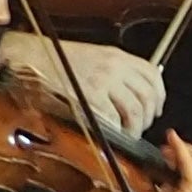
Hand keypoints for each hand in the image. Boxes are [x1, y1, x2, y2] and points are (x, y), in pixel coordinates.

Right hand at [23, 35, 168, 146]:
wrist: (32, 56)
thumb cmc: (57, 58)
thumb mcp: (94, 56)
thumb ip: (115, 71)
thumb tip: (132, 91)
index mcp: (117, 56)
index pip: (152, 75)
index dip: (159, 95)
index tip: (156, 107)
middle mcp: (115, 67)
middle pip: (147, 96)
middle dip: (148, 116)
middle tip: (140, 126)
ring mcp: (103, 82)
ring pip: (134, 111)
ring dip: (135, 128)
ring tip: (127, 134)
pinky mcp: (90, 97)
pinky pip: (112, 120)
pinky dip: (115, 131)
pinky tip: (111, 135)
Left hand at [154, 132, 191, 191]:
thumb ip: (169, 184)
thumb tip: (166, 166)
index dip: (188, 153)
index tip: (170, 146)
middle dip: (189, 149)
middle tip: (169, 146)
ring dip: (185, 149)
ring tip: (168, 149)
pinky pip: (191, 165)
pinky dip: (182, 151)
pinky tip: (172, 146)